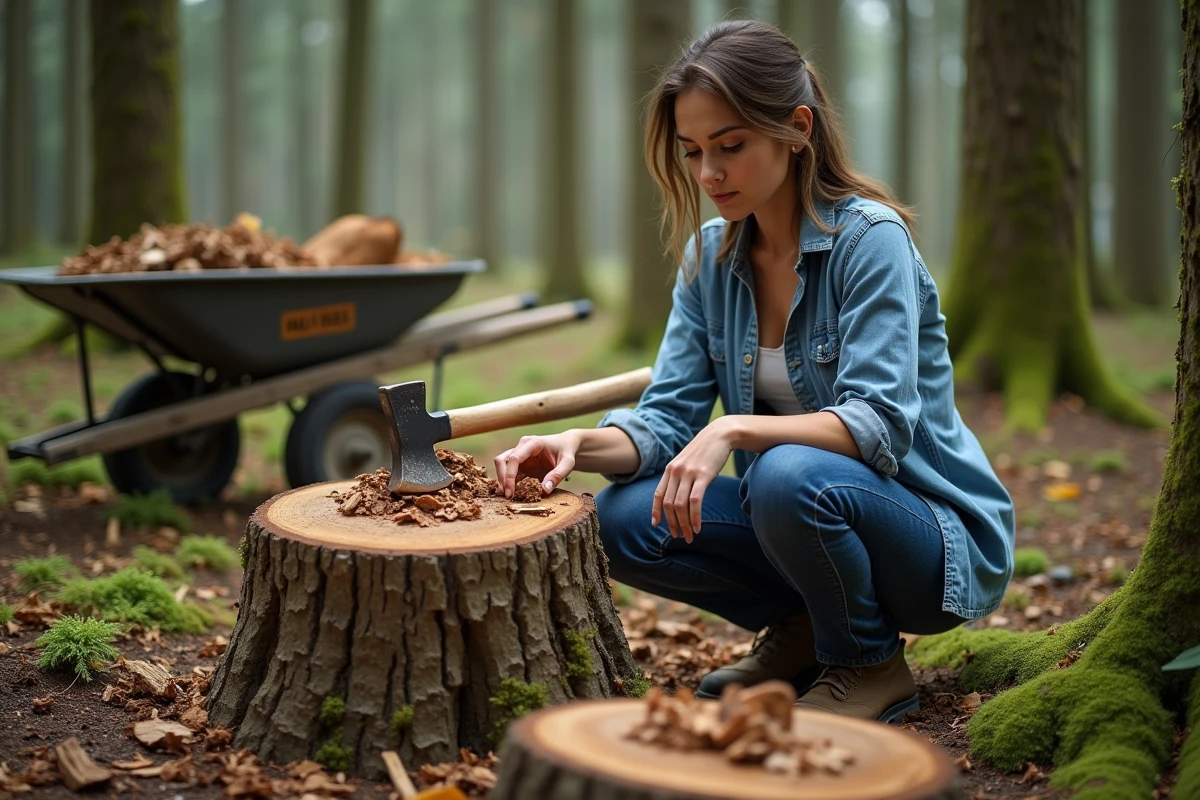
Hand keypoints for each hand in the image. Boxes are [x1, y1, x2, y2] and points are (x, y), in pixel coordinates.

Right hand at [493, 432, 580, 498]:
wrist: (566, 445)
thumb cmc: (567, 452)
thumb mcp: (568, 463)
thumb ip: (558, 475)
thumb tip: (544, 490)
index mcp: (532, 443)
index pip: (514, 458)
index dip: (509, 476)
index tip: (511, 492)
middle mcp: (522, 446)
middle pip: (502, 460)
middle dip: (502, 479)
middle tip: (508, 496)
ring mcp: (519, 453)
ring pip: (501, 464)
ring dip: (501, 480)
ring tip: (507, 495)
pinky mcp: (520, 462)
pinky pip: (508, 470)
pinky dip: (507, 481)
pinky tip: (511, 492)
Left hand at [652, 419, 733, 543]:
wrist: (720, 434)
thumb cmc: (705, 451)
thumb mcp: (688, 462)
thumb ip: (680, 476)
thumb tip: (677, 495)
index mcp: (670, 469)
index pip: (657, 494)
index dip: (655, 511)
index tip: (657, 525)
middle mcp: (676, 472)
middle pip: (668, 504)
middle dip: (672, 523)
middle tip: (678, 536)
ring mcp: (688, 473)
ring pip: (680, 506)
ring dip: (684, 524)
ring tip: (689, 536)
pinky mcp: (703, 475)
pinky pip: (695, 502)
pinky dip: (694, 517)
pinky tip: (698, 527)